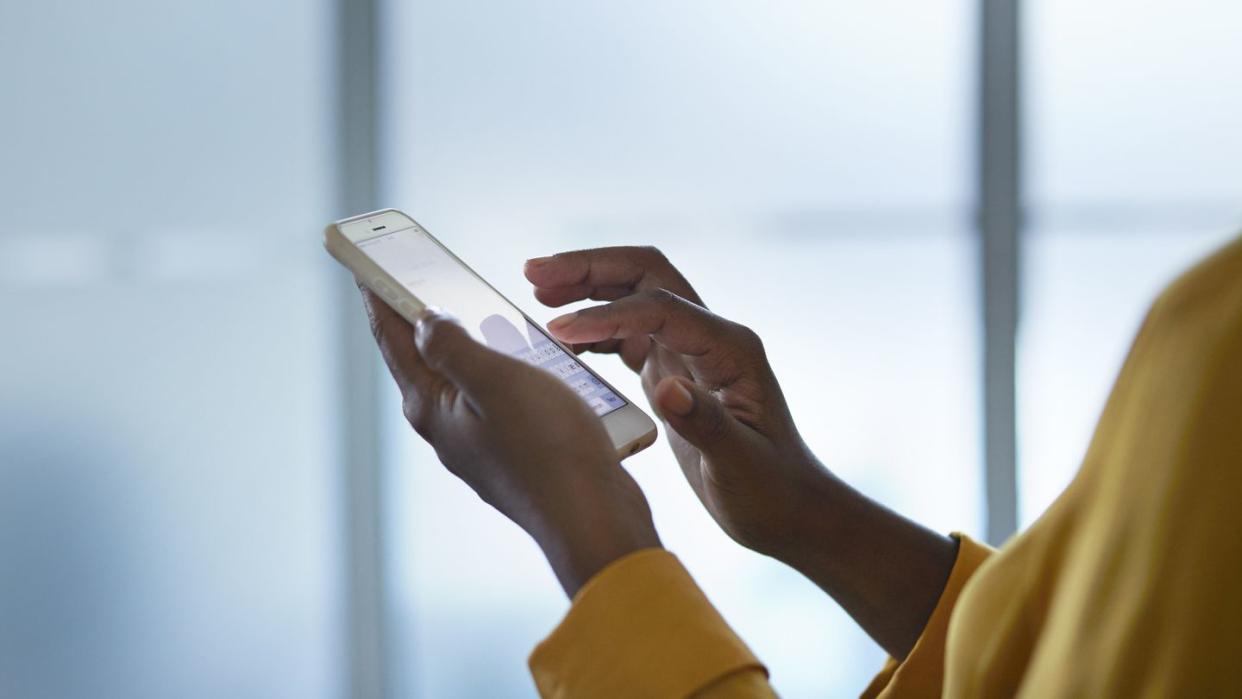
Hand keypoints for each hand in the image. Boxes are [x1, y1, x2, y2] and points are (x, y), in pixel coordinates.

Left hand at [359, 286, 660, 595]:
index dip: (380, 296)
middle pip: (425, 359)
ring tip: (477, 307)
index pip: (393, 340)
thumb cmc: (548, 449)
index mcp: (431, 408)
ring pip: (466, 379)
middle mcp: (447, 429)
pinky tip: (530, 358)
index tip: (367, 264)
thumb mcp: (494, 381)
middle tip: (421, 274)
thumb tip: (422, 320)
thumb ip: (450, 346)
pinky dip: (505, 368)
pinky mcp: (514, 454)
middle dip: (421, 316)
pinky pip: (501, 399)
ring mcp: (480, 444)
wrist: (594, 519)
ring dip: (471, 342)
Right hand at [524, 249, 958, 660]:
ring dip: (588, 289)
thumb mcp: (739, 465)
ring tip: (536, 292)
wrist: (791, 511)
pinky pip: (630, 335)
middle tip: (533, 273)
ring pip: (635, 297)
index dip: (605, 314)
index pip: (658, 310)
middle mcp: (711, 338)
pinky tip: (561, 339)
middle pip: (646, 276)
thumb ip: (704, 423)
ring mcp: (693, 353)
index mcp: (729, 350)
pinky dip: (594, 329)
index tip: (555, 329)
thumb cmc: (771, 491)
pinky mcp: (676, 374)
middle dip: (590, 269)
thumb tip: (666, 388)